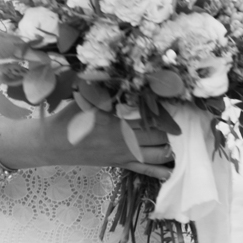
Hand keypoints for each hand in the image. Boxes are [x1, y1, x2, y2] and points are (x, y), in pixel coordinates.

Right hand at [0, 100, 176, 178]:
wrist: (52, 144)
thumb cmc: (67, 117)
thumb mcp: (83, 97)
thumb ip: (103, 87)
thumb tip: (121, 72)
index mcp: (115, 118)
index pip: (147, 112)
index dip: (164, 106)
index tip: (179, 98)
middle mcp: (123, 137)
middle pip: (157, 132)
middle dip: (174, 125)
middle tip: (190, 117)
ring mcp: (123, 153)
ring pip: (156, 152)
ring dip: (172, 146)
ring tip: (185, 138)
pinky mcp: (120, 163)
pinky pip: (144, 169)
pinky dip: (161, 170)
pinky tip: (175, 168)